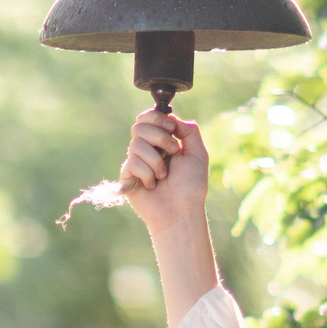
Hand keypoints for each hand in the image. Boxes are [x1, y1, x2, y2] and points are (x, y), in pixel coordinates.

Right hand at [119, 109, 209, 233]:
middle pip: (139, 126)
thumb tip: (171, 116)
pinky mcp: (127, 176)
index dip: (157, 118)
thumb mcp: (198, 153)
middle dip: (159, 136)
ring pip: (136, 143)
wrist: (181, 211)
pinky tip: (153, 186)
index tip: (171, 128)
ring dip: (156, 160)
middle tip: (172, 151)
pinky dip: (148, 174)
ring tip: (164, 176)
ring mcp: (136, 162)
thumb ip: (189, 130)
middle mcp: (148, 149)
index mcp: (163, 141)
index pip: (149, 117)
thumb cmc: (191, 186)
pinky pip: (132, 162)